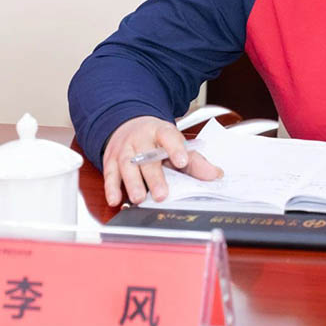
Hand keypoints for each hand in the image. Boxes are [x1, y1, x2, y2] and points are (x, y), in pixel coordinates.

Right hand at [102, 115, 222, 206]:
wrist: (129, 126)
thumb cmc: (157, 140)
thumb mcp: (176, 144)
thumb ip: (195, 161)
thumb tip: (215, 175)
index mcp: (161, 131)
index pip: (169, 137)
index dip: (176, 148)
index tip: (182, 160)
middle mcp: (141, 138)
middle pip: (147, 156)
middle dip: (154, 177)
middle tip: (162, 194)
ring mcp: (124, 149)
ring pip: (126, 164)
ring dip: (133, 183)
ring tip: (139, 198)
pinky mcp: (110, 160)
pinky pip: (110, 173)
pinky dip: (111, 187)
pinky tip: (115, 199)